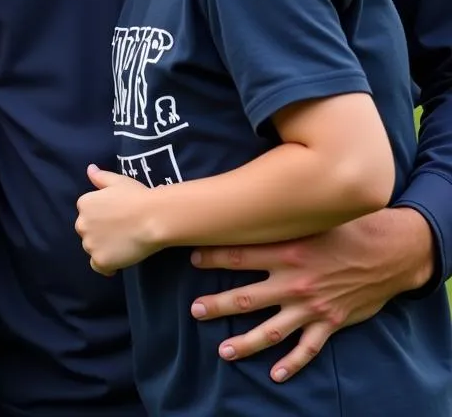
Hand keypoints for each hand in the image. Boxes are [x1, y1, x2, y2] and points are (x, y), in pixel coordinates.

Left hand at [76, 165, 157, 274]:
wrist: (152, 218)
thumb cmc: (137, 197)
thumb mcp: (118, 181)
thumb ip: (100, 177)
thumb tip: (90, 169)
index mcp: (84, 204)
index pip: (87, 214)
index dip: (101, 217)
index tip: (115, 219)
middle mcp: (82, 224)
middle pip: (87, 231)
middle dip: (99, 233)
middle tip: (119, 232)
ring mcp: (90, 244)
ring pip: (91, 249)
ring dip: (102, 248)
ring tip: (121, 246)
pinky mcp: (100, 260)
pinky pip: (98, 266)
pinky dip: (106, 266)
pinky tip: (118, 262)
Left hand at [189, 207, 433, 382]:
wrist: (389, 252)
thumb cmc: (347, 228)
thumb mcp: (311, 219)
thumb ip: (280, 219)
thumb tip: (248, 204)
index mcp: (287, 252)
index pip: (240, 255)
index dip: (213, 257)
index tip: (190, 257)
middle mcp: (295, 282)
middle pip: (247, 298)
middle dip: (218, 305)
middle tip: (195, 310)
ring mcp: (312, 307)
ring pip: (272, 330)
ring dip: (246, 342)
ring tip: (223, 350)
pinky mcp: (330, 323)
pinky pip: (308, 349)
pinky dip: (291, 364)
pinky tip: (275, 375)